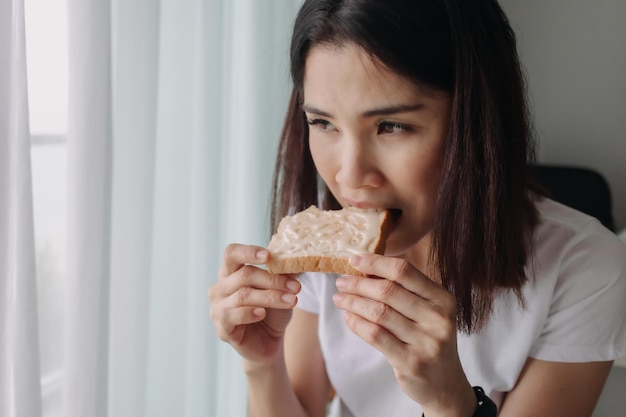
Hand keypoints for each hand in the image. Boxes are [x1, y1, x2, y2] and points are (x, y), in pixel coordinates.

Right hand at [209, 244, 300, 366]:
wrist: (269, 342)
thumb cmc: (272, 311)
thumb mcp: (281, 290)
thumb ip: (284, 275)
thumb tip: (294, 261)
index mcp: (231, 272)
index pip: (231, 253)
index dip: (248, 252)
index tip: (269, 256)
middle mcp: (220, 287)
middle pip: (244, 275)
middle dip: (273, 280)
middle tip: (296, 286)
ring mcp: (217, 307)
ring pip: (243, 295)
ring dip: (270, 297)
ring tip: (291, 301)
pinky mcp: (222, 327)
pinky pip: (233, 316)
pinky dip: (250, 313)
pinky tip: (262, 313)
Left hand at [332, 253, 475, 415]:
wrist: (445, 384)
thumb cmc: (429, 339)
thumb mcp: (428, 312)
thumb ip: (405, 292)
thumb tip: (367, 268)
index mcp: (442, 299)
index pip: (404, 271)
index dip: (375, 262)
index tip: (354, 259)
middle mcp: (438, 318)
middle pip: (388, 291)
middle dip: (359, 284)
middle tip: (341, 282)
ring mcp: (426, 342)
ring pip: (379, 313)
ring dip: (353, 303)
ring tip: (339, 299)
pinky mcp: (411, 362)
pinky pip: (376, 336)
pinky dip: (357, 324)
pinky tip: (348, 318)